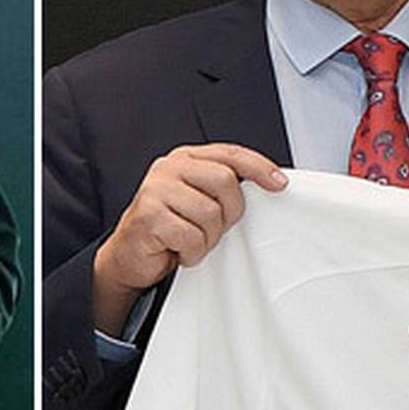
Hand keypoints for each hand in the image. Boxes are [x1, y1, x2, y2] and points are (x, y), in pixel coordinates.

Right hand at [93, 143, 286, 334]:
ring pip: (210, 214)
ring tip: (192, 240)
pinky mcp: (149, 216)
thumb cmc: (170, 228)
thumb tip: (268, 185)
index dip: (259, 167)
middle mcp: (169, 168)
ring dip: (208, 238)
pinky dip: (192, 252)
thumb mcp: (198, 200)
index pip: (230, 154)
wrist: (128, 256)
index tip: (279, 184)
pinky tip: (179, 251)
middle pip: (225, 181)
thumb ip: (222, 187)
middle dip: (229, 212)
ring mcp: (156, 190)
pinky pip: (192, 237)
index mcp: (185, 158)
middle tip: (215, 228)